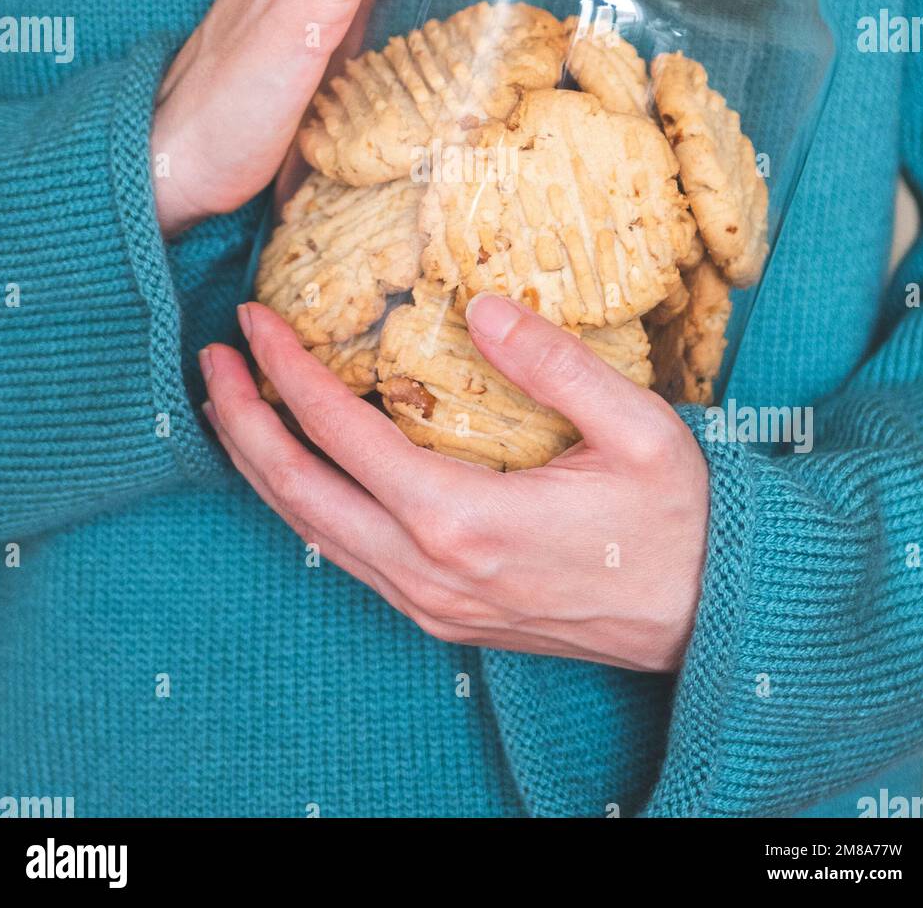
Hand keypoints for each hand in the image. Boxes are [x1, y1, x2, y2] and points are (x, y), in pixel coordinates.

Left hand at [199, 295, 708, 671]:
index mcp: (465, 519)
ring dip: (263, 466)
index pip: (343, 433)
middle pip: (298, 492)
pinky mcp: (441, 615)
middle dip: (242, 421)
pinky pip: (347, 558)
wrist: (711, 617)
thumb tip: (479, 305)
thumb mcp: (637, 427)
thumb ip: (553, 363)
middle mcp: (429, 570)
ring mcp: (429, 601)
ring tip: (231, 408)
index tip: (255, 320)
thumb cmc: (679, 520)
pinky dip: (305, 505)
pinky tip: (298, 472)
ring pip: (313, 532)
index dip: (288, 371)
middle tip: (212, 359)